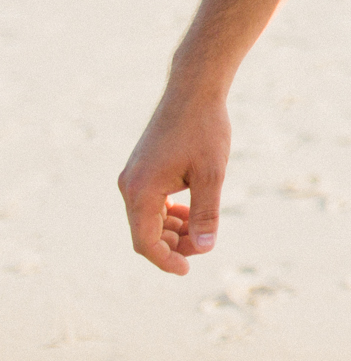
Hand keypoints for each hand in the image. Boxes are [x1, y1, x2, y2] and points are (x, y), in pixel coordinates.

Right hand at [118, 87, 230, 274]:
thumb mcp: (212, 174)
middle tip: (203, 246)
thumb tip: (204, 249)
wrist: (194, 90)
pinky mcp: (142, 169)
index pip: (145, 242)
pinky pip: (150, 202)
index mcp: (141, 191)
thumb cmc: (204, 129)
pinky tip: (192, 212)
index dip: (166, 260)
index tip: (187, 270)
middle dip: (172, 245)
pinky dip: (169, 213)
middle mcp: (129, 186)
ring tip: (200, 230)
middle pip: (145, 232)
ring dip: (172, 230)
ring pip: (148, 218)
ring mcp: (133, 177)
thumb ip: (206, 214)